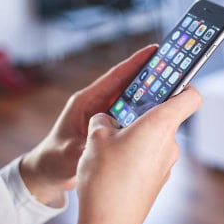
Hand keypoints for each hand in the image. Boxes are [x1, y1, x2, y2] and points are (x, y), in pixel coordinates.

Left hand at [19, 44, 158, 205]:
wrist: (48, 173)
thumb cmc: (53, 159)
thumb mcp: (68, 153)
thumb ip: (85, 146)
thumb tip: (103, 143)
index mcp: (86, 102)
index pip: (114, 77)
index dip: (134, 63)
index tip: (154, 50)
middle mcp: (97, 104)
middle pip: (128, 85)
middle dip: (150, 76)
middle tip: (174, 68)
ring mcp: (104, 115)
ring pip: (132, 100)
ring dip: (151, 95)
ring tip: (175, 89)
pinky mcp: (110, 127)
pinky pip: (131, 116)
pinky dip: (145, 113)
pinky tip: (162, 115)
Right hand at [62, 84, 201, 223]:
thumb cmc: (105, 179)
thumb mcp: (95, 139)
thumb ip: (103, 121)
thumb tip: (106, 120)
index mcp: (160, 125)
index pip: (190, 96)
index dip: (183, 84)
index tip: (169, 79)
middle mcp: (169, 144)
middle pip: (166, 116)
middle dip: (143, 112)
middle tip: (119, 112)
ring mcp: (166, 165)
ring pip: (154, 138)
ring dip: (135, 135)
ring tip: (107, 143)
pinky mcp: (157, 181)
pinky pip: (149, 158)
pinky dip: (134, 155)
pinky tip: (112, 165)